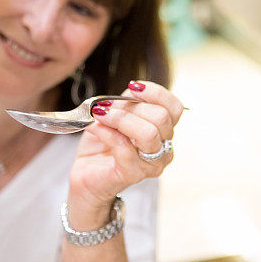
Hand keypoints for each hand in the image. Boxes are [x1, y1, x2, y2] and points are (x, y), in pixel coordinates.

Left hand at [68, 80, 183, 224]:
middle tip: (107, 106)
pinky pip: (124, 147)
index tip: (133, 87)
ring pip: (148, 133)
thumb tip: (132, 90)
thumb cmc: (102, 145)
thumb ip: (127, 102)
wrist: (86, 174)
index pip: (174, 107)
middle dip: (131, 107)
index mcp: (164, 131)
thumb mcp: (116, 114)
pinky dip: (106, 132)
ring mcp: (151, 164)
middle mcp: (164, 148)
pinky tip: (94, 127)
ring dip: (120, 118)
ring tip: (100, 114)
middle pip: (161, 117)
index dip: (156, 93)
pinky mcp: (133, 174)